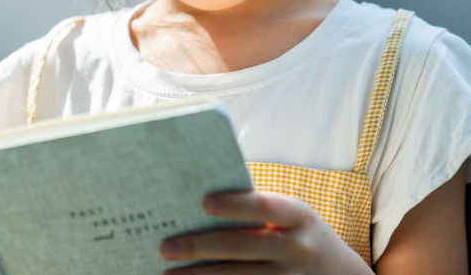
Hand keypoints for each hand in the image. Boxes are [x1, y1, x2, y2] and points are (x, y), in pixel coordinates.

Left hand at [159, 190, 371, 273]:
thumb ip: (262, 212)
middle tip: (166, 247)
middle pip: (242, 247)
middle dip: (200, 247)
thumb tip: (206, 205)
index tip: (202, 203)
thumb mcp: (295, 219)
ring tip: (168, 272)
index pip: (264, 206)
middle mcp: (298, 248)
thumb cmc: (305, 237)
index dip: (234, 204)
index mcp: (300, 216)